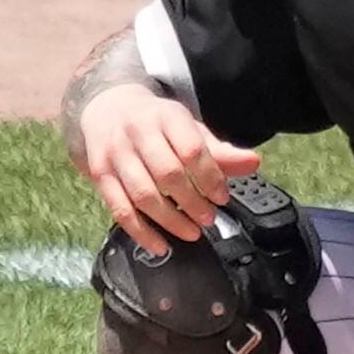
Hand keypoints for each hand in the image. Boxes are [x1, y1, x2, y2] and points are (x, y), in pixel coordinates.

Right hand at [74, 86, 260, 256]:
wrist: (107, 108)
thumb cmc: (155, 124)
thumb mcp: (188, 129)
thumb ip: (219, 151)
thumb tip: (253, 163)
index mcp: (166, 117)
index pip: (191, 149)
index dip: (210, 177)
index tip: (222, 196)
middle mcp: (137, 133)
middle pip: (167, 174)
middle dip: (192, 201)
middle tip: (208, 218)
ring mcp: (116, 154)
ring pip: (143, 194)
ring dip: (170, 220)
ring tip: (191, 232)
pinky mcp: (100, 175)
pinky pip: (119, 209)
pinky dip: (141, 232)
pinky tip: (159, 245)